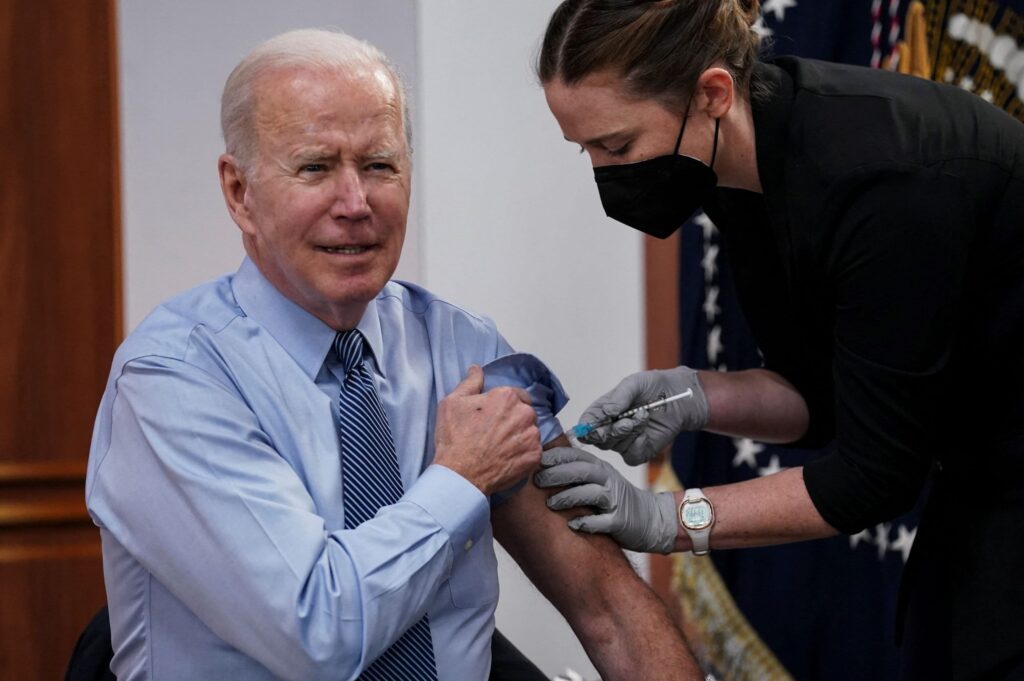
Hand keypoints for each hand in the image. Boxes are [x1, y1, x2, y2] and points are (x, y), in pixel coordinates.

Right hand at [434, 365, 541, 494]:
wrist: (460, 475)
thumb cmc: (454, 438)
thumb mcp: (453, 402)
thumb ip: (470, 382)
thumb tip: (477, 369)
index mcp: (507, 396)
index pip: (515, 394)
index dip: (503, 405)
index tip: (493, 416)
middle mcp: (524, 413)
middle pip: (524, 412)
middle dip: (513, 419)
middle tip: (495, 432)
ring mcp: (532, 436)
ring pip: (530, 431)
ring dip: (519, 436)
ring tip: (500, 447)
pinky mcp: (535, 456)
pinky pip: (533, 450)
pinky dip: (523, 453)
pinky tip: (506, 457)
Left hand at [534, 447, 676, 553]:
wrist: (651, 519)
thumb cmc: (615, 500)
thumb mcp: (599, 481)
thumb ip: (576, 474)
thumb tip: (540, 470)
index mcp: (600, 469)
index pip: (577, 456)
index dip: (557, 456)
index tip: (536, 459)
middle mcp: (608, 480)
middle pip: (582, 471)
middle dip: (557, 474)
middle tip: (537, 481)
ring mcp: (615, 500)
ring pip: (591, 493)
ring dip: (568, 497)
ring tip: (550, 503)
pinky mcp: (620, 521)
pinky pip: (602, 521)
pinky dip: (587, 522)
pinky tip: (572, 525)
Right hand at [579, 366, 707, 463]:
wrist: (678, 398)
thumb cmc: (653, 387)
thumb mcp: (634, 384)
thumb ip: (619, 397)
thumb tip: (607, 412)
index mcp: (601, 411)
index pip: (585, 425)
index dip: (586, 428)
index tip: (595, 426)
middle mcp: (608, 428)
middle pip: (597, 440)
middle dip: (612, 431)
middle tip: (628, 420)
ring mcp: (622, 442)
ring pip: (614, 446)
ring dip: (630, 432)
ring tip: (644, 416)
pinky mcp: (638, 452)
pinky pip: (630, 456)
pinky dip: (638, 444)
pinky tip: (646, 432)